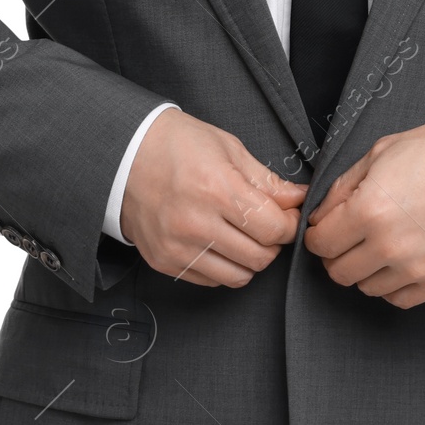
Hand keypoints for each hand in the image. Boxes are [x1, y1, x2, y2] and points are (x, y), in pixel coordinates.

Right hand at [120, 108, 308, 286]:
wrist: (124, 154)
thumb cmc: (178, 144)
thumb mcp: (228, 149)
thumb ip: (267, 181)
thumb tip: (299, 200)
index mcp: (217, 188)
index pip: (273, 228)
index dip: (289, 225)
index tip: (287, 216)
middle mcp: (196, 222)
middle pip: (260, 257)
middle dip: (273, 243)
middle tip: (267, 225)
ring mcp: (178, 247)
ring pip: (239, 276)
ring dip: (250, 259)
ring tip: (243, 235)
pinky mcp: (165, 262)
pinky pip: (212, 280)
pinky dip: (224, 267)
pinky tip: (219, 242)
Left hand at [303, 116, 424, 308]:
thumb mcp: (380, 153)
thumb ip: (342, 188)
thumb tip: (320, 217)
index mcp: (370, 209)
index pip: (320, 243)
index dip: (316, 234)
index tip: (324, 227)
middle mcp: (391, 246)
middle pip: (339, 273)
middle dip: (335, 254)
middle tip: (347, 236)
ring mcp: (418, 268)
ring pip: (366, 289)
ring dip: (364, 269)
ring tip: (378, 243)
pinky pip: (399, 299)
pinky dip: (391, 283)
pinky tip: (398, 259)